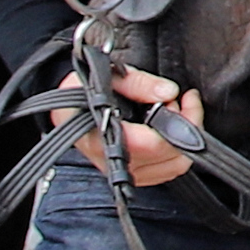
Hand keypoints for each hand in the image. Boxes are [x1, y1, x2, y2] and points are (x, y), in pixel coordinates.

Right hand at [53, 66, 204, 188]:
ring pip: (173, 168)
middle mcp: (113, 161)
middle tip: (178, 102)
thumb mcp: (105, 75)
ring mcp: (122, 171)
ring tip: (172, 111)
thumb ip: (139, 83)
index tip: (182, 98)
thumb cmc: (80, 90)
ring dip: (184, 139)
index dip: (178, 122)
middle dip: (185, 127)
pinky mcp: (130, 173)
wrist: (64, 105)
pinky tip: (170, 127)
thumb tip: (168, 92)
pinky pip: (165, 172)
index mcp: (103, 138)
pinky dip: (177, 150)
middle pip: (170, 159)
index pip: (153, 145)